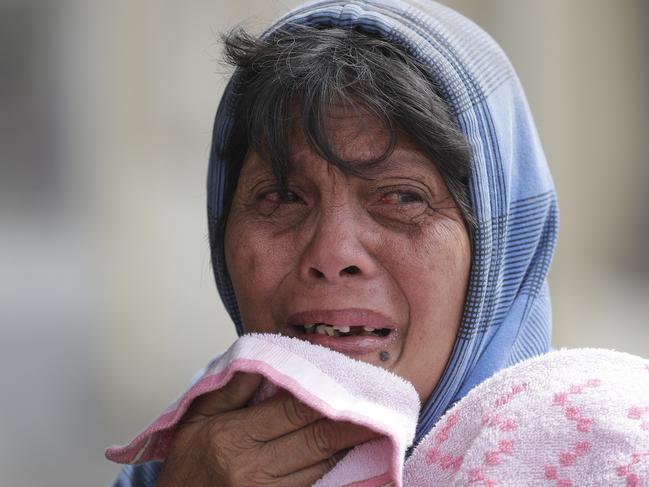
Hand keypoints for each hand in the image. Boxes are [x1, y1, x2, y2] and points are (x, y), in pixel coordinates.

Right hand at [155, 372, 378, 486]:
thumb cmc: (187, 465)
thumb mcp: (196, 418)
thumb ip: (231, 388)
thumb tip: (265, 358)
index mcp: (232, 437)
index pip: (293, 410)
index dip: (329, 397)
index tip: (355, 386)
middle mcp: (252, 469)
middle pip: (316, 440)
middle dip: (353, 424)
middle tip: (383, 408)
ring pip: (321, 467)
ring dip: (349, 447)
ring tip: (374, 427)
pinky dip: (335, 472)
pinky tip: (350, 456)